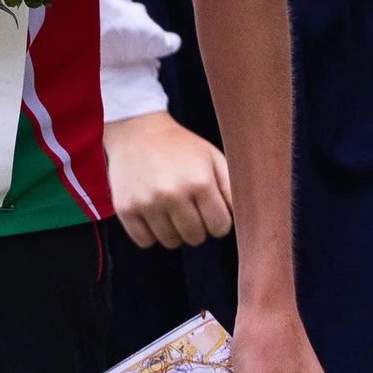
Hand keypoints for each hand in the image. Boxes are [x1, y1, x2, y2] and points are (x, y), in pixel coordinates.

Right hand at [104, 111, 232, 249]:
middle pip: (195, 238)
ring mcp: (147, 203)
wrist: (136, 129)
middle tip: (188, 205)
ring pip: (171, 242)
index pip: (220, 228)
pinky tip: (152, 212)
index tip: (209, 207)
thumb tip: (246, 219)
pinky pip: (145, 242)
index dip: (217, 219)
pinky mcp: (125, 209)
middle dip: (196, 225)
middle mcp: (173, 194)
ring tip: (169, 207)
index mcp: (199, 181)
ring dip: (173, 230)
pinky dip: (150, 233)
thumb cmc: (179, 145)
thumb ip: (231, 188)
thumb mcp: (212, 157)